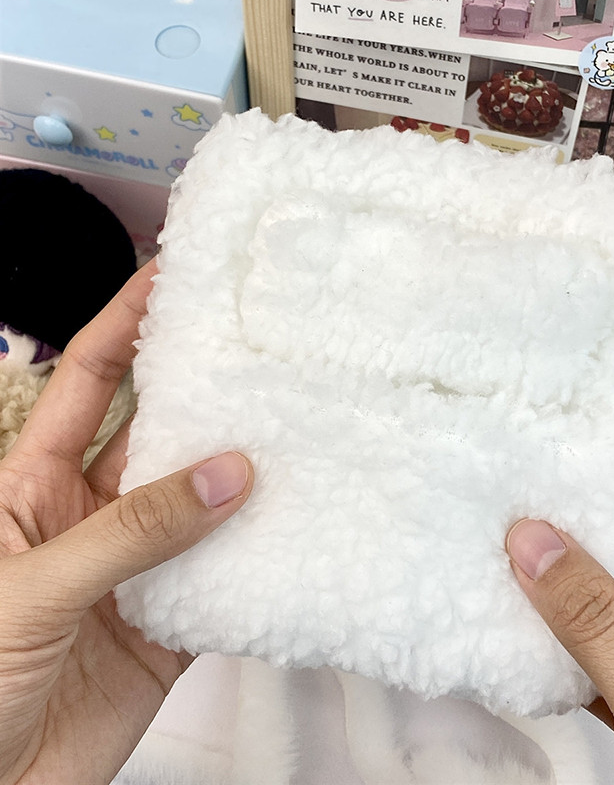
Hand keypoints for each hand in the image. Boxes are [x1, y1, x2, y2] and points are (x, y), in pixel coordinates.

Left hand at [0, 260, 252, 784]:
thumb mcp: (31, 589)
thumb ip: (130, 532)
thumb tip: (226, 475)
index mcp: (34, 487)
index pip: (91, 384)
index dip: (126, 325)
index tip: (169, 278)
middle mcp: (94, 515)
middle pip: (159, 436)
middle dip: (205, 393)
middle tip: (261, 353)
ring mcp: (139, 568)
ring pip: (202, 503)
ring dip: (243, 475)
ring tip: (296, 432)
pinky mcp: (175, 623)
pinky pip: (226, 576)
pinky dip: (260, 556)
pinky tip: (294, 528)